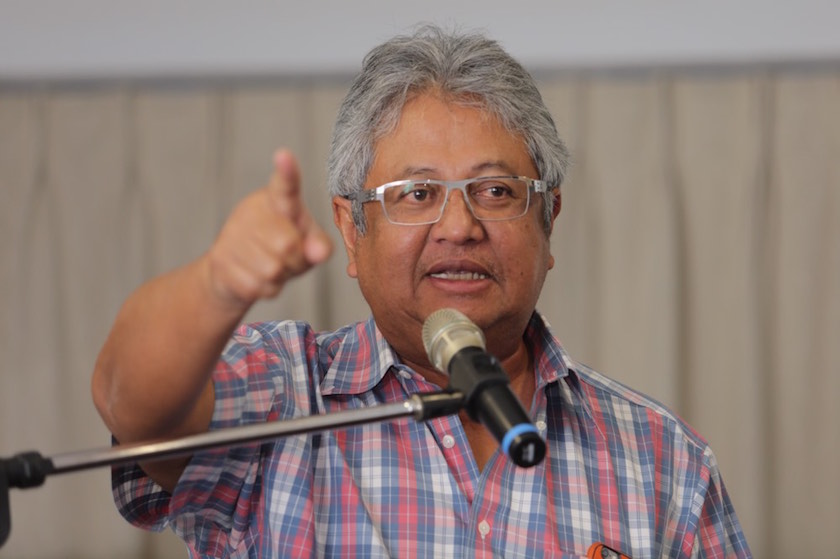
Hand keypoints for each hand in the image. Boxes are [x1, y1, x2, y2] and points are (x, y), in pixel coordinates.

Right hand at [203, 149, 332, 308]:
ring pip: (272, 269)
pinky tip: (257, 278)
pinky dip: (265, 289)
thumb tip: (321, 251)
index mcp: (279, 201)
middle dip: (296, 261)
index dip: (287, 172)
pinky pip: (257, 286)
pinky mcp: (221, 260)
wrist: (233, 273)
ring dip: (280, 277)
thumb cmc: (281, 250)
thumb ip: (318, 244)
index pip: (285, 186)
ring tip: (272, 267)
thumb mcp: (307, 243)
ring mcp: (233, 235)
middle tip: (290, 258)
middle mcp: (253, 212)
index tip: (284, 156)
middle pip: (287, 243)